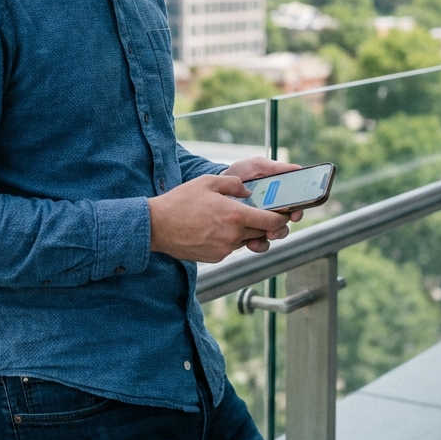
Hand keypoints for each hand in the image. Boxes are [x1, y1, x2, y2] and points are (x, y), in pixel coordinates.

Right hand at [149, 172, 291, 262]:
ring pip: (245, 240)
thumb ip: (234, 184)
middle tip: (259, 213)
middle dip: (264, 224)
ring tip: (228, 218)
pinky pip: (231, 248)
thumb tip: (248, 191)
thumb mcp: (208, 182)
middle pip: (262, 233)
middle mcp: (233, 236)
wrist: (157, 226)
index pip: (272, 221)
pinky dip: (229, 239)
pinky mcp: (216, 258)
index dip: (282, 217)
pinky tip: (214, 228)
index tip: (283, 213)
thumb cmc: (180, 202)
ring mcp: (224, 249)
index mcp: (235, 215)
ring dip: (244, 231)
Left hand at [222, 158, 305, 249]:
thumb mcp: (258, 166)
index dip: (297, 212)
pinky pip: (258, 243)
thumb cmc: (242, 172)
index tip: (295, 214)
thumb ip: (276, 168)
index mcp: (279, 198)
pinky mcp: (248, 231)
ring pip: (273, 235)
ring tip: (266, 234)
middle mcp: (272, 212)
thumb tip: (297, 169)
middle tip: (275, 227)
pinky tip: (252, 242)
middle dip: (282, 228)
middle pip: (284, 225)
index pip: (294, 208)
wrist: (219, 182)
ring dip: (272, 236)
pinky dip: (257, 244)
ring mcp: (260, 222)